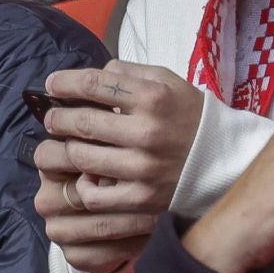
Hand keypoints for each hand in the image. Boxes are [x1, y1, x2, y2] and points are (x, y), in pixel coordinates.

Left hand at [32, 61, 204, 272]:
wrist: (222, 160)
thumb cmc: (188, 115)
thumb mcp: (166, 81)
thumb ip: (128, 73)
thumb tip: (91, 75)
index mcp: (153, 97)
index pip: (94, 84)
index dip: (65, 83)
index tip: (51, 84)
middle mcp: (147, 132)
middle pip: (81, 122)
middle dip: (56, 117)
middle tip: (51, 117)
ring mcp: (143, 168)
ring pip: (81, 157)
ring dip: (64, 148)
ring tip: (65, 143)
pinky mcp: (142, 199)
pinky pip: (94, 195)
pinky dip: (82, 184)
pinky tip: (84, 174)